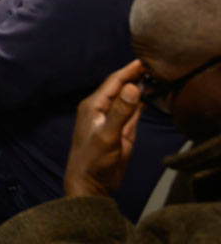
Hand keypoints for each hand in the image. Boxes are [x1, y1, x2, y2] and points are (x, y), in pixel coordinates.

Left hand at [62, 60, 145, 198]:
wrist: (89, 184)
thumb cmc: (93, 160)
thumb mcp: (108, 135)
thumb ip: (121, 112)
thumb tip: (133, 86)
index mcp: (93, 106)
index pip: (113, 81)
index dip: (129, 70)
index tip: (145, 59)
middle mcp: (100, 109)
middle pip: (120, 87)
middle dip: (134, 75)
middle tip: (153, 64)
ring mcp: (110, 120)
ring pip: (126, 98)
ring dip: (137, 87)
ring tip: (152, 74)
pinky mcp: (119, 131)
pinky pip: (130, 112)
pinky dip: (138, 102)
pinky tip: (146, 95)